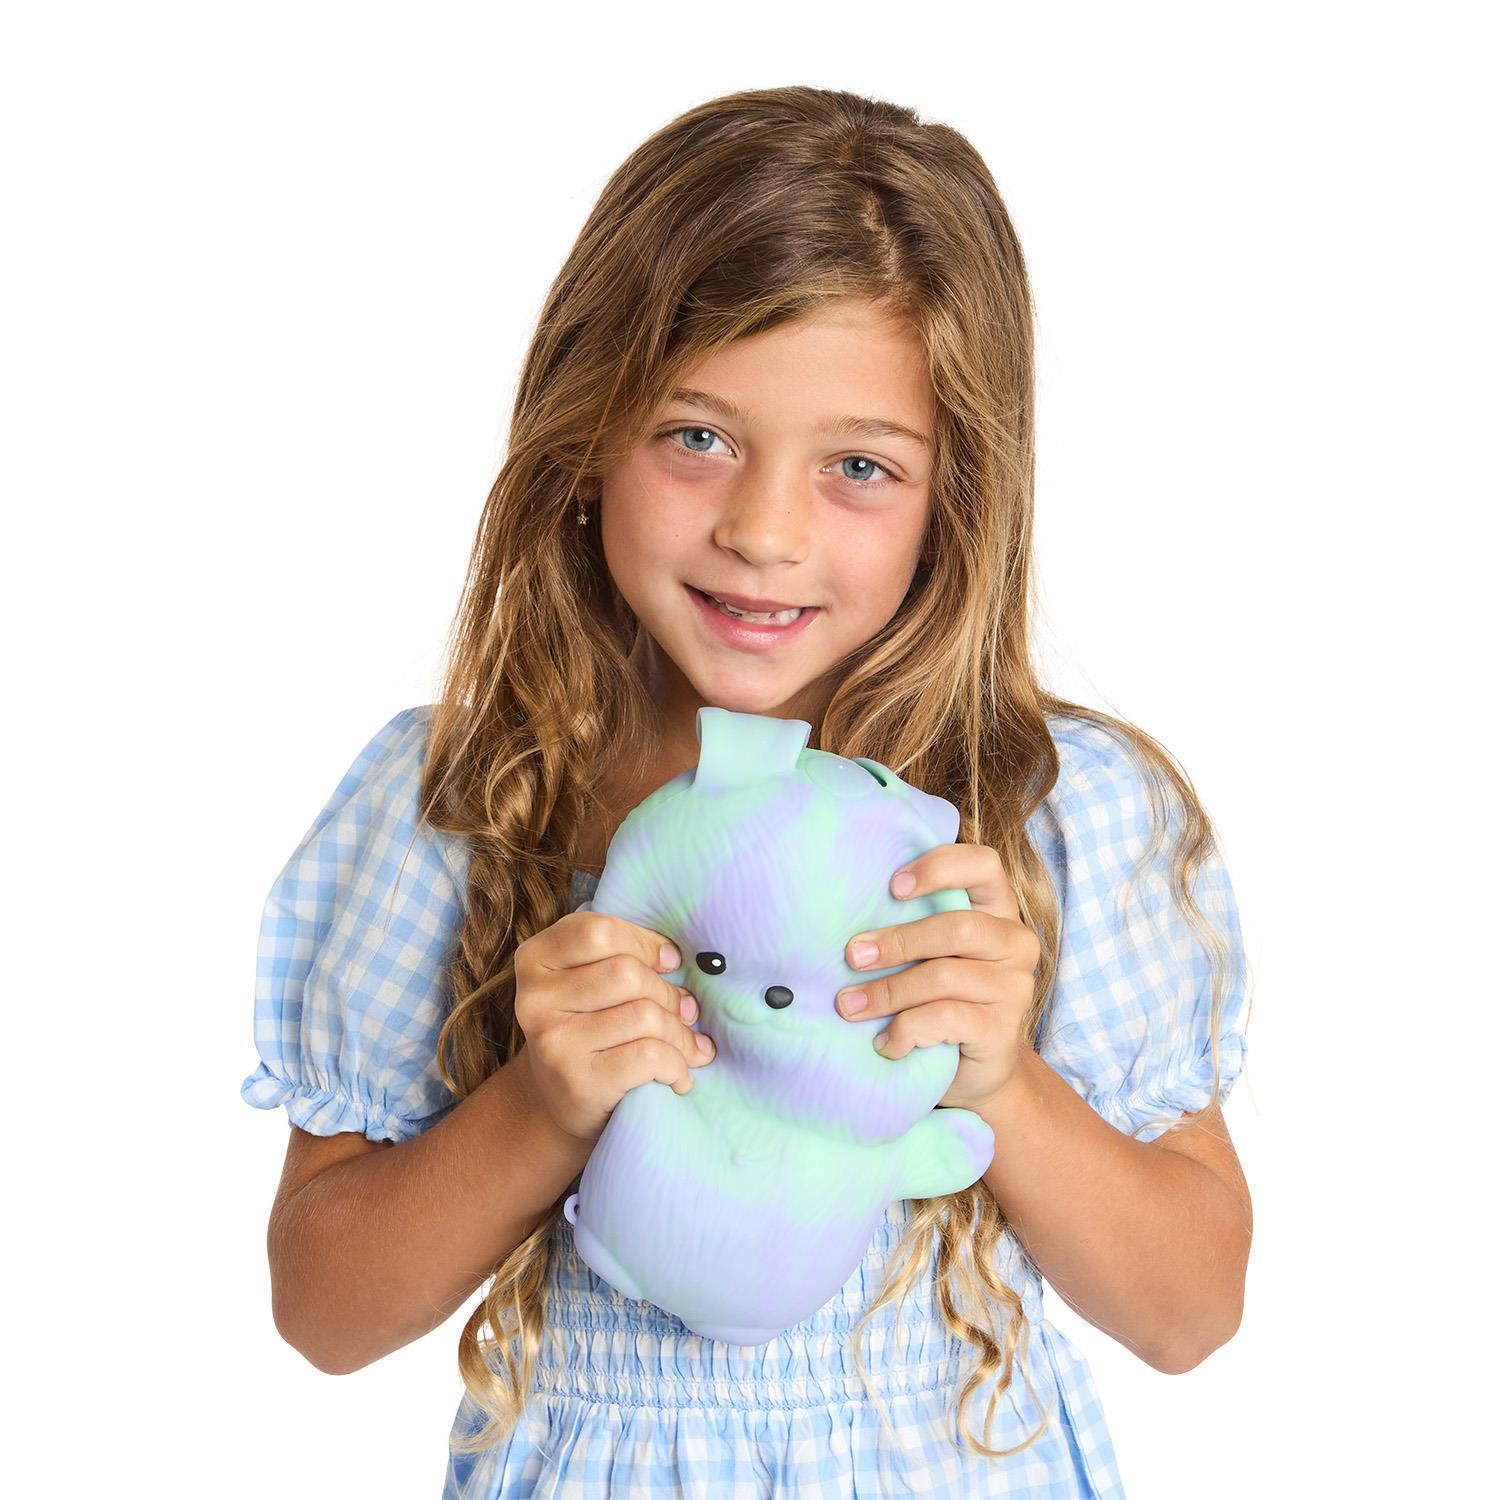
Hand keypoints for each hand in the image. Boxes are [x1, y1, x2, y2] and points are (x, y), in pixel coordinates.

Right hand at [514, 911, 715, 1143]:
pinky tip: (679, 1075)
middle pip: (627, 973)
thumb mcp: (586, 978)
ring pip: (645, 1015)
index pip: (600, 932)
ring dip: (680, 1033)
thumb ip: (621, 953)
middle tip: (685, 1011)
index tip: (668, 962)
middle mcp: (535, 998)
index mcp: (535, 958)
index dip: (645, 943)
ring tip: (687, 1045)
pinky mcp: (578, 1081)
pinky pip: (649, 1056)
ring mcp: (554, 1042)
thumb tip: (673, 958)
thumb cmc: (586, 1024)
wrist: (558, 1100)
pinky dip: (677, 1065)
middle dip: (669, 993)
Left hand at [834, 843, 1039, 1109]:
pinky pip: (945, 1020)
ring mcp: (1014, 988)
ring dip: (887, 992)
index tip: (893, 887)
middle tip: (853, 956)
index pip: (984, 865)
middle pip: (957, 928)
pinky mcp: (1002, 1030)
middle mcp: (1015, 943)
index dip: (940, 866)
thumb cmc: (939, 997)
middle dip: (897, 942)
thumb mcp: (928, 955)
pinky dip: (905, 1030)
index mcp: (997, 910)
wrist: (974, 1068)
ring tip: (850, 1006)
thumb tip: (852, 931)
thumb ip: (910, 928)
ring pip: (943, 976)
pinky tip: (886, 1042)